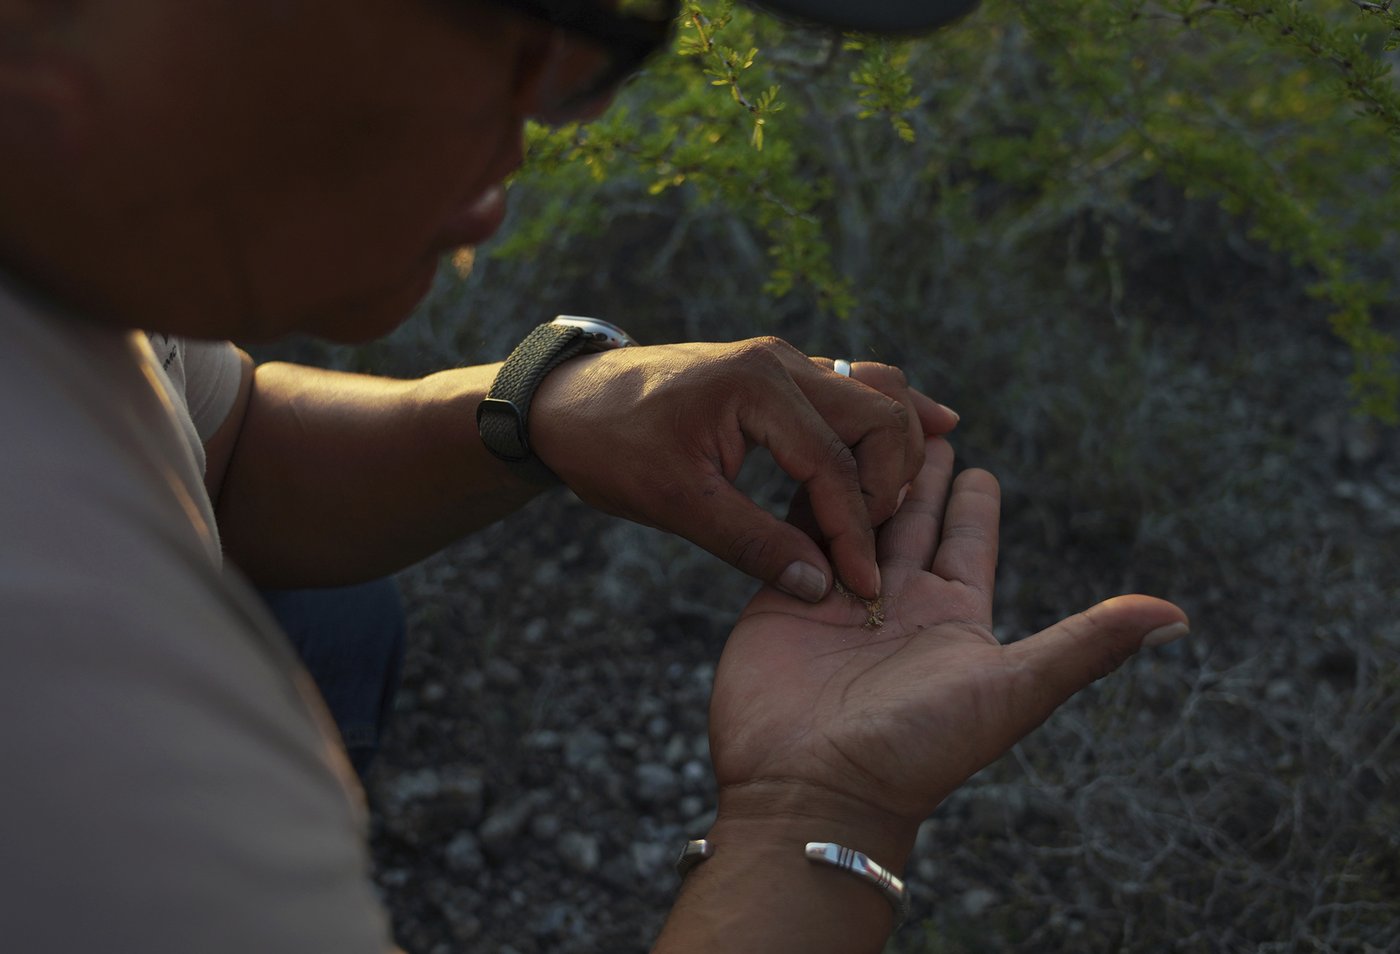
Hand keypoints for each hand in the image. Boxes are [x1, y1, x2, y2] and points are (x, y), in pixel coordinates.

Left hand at [529, 337, 956, 601]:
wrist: (567, 401)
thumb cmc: (611, 446)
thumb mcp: (674, 504)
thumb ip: (751, 543)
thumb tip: (819, 586)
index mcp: (757, 388)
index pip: (834, 465)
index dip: (855, 533)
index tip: (863, 586)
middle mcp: (782, 362)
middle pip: (879, 415)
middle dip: (891, 484)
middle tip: (878, 546)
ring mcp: (784, 362)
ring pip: (876, 390)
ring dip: (899, 444)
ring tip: (913, 496)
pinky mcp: (779, 374)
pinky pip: (854, 386)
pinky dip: (886, 416)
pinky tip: (929, 429)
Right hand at [706, 437, 1188, 864]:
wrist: (814, 790)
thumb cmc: (919, 749)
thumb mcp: (1014, 690)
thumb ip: (1087, 645)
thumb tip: (1179, 617)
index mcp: (954, 616)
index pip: (967, 539)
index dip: (974, 499)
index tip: (977, 460)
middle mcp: (897, 602)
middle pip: (910, 517)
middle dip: (915, 470)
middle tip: (918, 419)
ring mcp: (837, 597)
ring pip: (856, 513)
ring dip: (862, 471)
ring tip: (864, 423)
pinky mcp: (785, 595)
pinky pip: (799, 530)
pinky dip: (807, 493)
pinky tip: (809, 456)